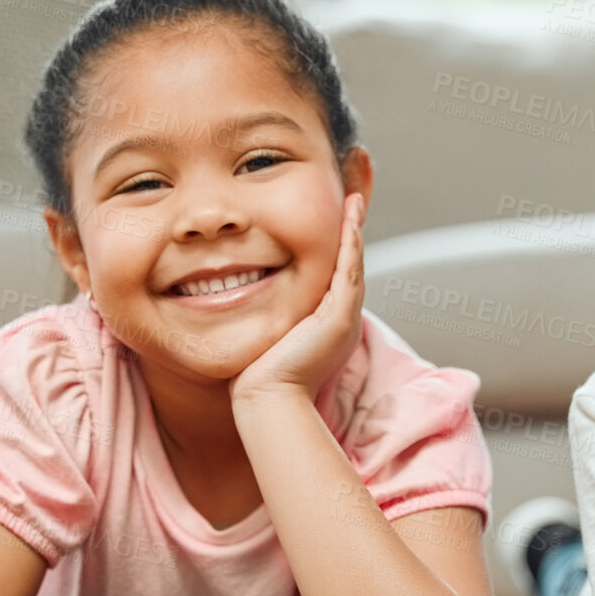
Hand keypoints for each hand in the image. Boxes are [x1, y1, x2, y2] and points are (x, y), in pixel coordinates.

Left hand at [230, 193, 365, 405]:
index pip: (336, 274)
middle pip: (350, 263)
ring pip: (354, 262)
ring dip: (355, 228)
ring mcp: (345, 317)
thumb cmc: (259, 375)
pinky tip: (349, 218)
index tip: (335, 217)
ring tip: (354, 199)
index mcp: (329, 323)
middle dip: (351, 229)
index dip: (338, 244)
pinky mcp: (341, 317)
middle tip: (353, 198)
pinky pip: (349, 270)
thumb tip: (240, 295)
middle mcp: (342, 318)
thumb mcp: (267, 334)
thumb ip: (268, 314)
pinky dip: (350, 242)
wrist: (268, 398)